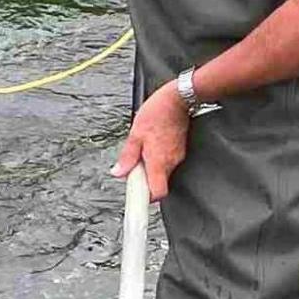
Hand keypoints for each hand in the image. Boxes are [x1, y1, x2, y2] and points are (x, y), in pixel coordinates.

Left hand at [110, 82, 190, 200]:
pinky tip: (153, 143)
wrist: (178, 100)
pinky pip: (167, 161)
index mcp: (158, 162)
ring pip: (162, 171)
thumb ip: (127, 157)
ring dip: (151, 166)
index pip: (158, 193)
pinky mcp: (180, 150)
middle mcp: (171, 163)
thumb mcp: (135, 135)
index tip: (137, 197)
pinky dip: (158, 158)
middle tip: (134, 166)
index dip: (147, 198)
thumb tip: (118, 172)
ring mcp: (178, 157)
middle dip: (145, 178)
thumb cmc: (157, 113)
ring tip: (144, 148)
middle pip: (158, 183)